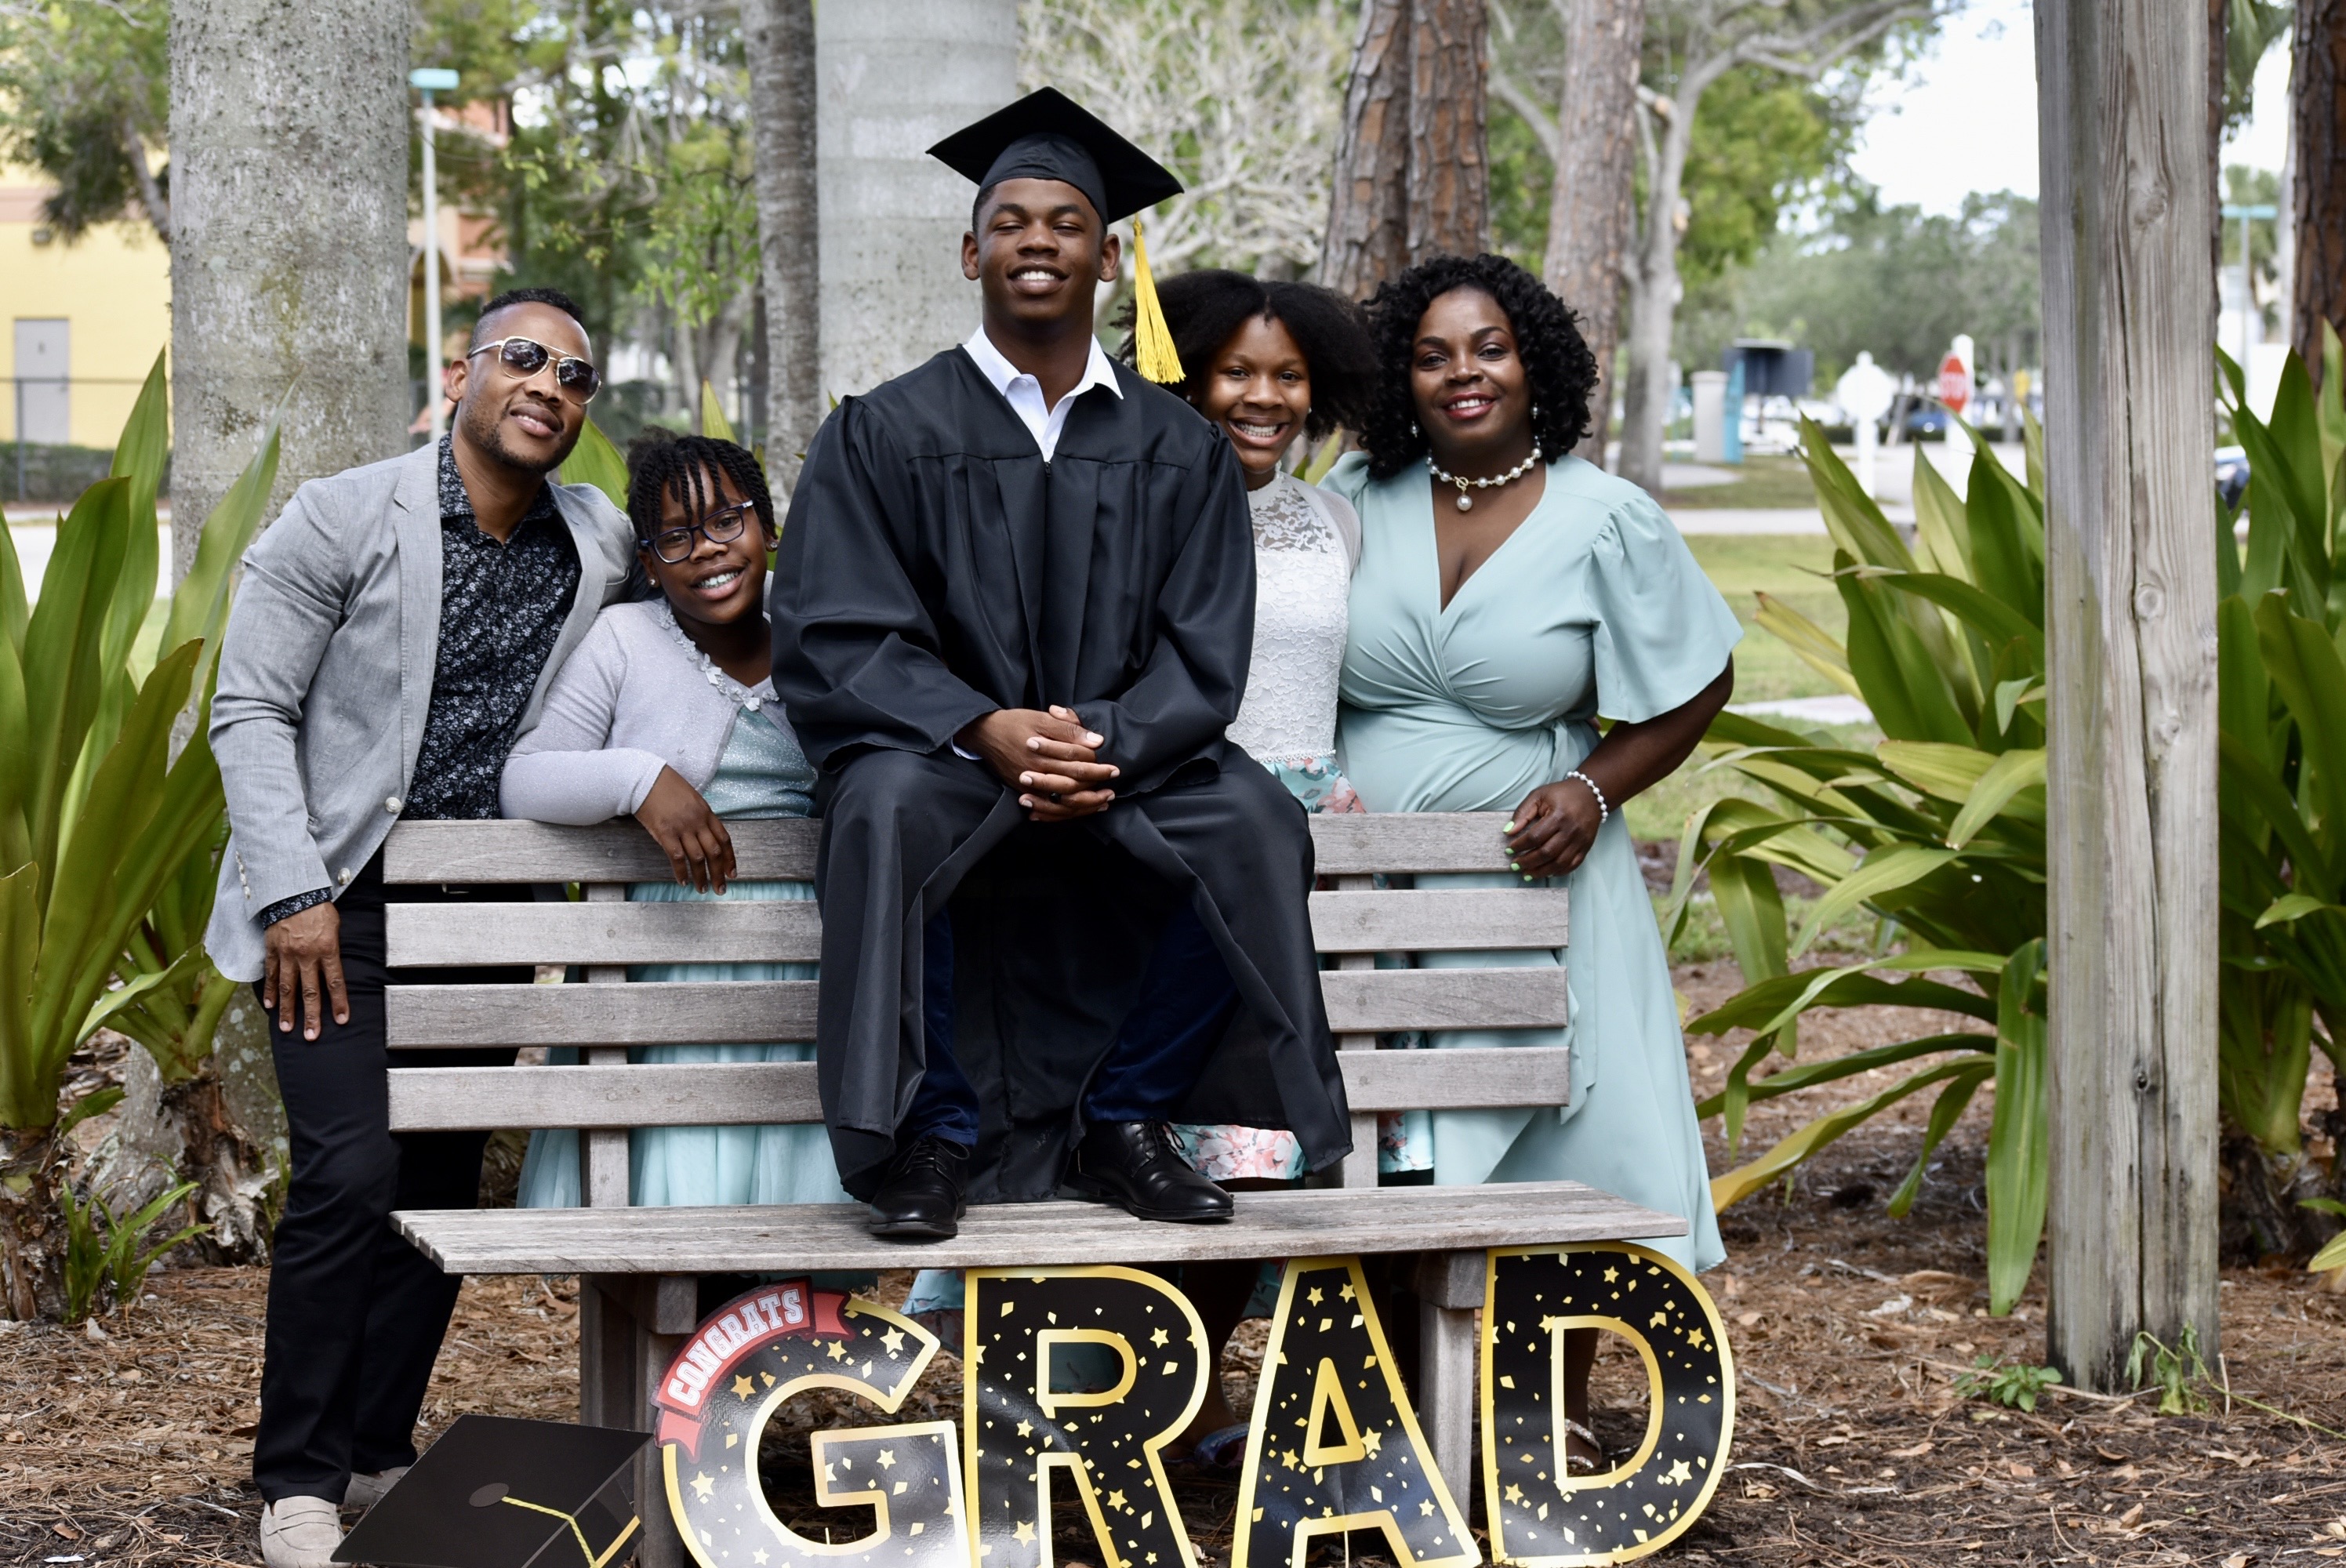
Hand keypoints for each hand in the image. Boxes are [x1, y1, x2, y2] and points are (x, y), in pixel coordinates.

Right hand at [263, 902, 348, 1040]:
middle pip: (310, 992)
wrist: (292, 890)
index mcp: (328, 949)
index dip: (339, 1003)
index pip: (336, 982)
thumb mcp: (335, 926)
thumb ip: (333, 948)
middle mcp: (307, 955)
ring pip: (287, 987)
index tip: (342, 1020)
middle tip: (312, 1036)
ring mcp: (287, 954)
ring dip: (287, 1010)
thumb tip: (332, 966)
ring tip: (287, 1028)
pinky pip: (271, 974)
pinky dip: (270, 990)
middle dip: (312, 1016)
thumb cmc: (318, 907)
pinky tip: (269, 1005)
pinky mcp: (272, 950)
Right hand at [636, 765, 735, 891]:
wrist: (645, 778)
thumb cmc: (667, 786)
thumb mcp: (692, 798)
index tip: (732, 873)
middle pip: (714, 852)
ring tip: (702, 889)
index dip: (730, 859)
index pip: (724, 839)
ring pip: (698, 858)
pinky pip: (677, 858)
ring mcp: (682, 828)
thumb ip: (701, 816)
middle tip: (721, 888)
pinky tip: (683, 881)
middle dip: (719, 873)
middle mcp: (698, 821)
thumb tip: (706, 834)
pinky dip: (681, 872)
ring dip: (701, 877)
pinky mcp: (665, 833)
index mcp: (706, 812)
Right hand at [956, 705, 1119, 821]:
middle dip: (1095, 786)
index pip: (1076, 761)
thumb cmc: (1014, 723)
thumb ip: (1068, 729)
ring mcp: (1029, 786)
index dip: (1097, 764)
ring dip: (1084, 804)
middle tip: (1113, 787)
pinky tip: (1078, 811)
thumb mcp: (1041, 718)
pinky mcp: (1023, 792)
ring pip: (1061, 802)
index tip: (1113, 767)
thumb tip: (1096, 741)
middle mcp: (1036, 772)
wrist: (984, 734)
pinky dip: (1064, 813)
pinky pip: (1046, 810)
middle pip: (1071, 784)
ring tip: (1102, 802)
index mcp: (1043, 751)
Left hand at [1504, 777, 1604, 880]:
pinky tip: (1546, 872)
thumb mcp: (1539, 795)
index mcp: (1558, 816)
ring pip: (1559, 863)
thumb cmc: (1562, 794)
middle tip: (1515, 865)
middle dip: (1528, 862)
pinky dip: (1558, 872)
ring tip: (1527, 874)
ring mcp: (1580, 840)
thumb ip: (1522, 813)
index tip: (1509, 850)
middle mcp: (1571, 830)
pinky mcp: (1586, 847)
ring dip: (1541, 872)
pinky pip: (1573, 865)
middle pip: (1547, 853)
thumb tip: (1509, 831)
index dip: (1520, 846)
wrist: (1591, 794)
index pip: (1535, 837)